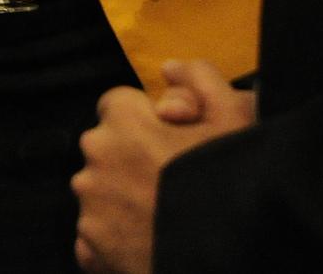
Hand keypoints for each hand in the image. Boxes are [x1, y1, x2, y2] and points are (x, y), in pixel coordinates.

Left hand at [72, 63, 255, 273]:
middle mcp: (95, 159)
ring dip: (123, 198)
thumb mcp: (234, 119)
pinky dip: (115, 238)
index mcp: (120, 121)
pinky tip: (148, 242)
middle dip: (132, 159)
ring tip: (163, 216)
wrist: (224, 255)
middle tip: (171, 182)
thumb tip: (168, 68)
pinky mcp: (88, 247)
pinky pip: (96, 234)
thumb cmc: (229, 184)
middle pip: (107, 148)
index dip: (147, 121)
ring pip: (101, 191)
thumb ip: (201, 79)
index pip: (119, 105)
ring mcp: (89, 206)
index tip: (172, 143)